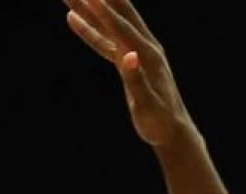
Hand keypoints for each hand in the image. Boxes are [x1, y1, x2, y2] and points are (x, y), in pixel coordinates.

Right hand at [62, 0, 195, 148]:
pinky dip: (89, 29)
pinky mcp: (127, 60)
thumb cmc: (160, 121)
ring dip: (89, 8)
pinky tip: (73, 19)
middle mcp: (143, 47)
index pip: (123, 29)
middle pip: (116, 15)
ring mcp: (135, 52)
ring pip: (108, 24)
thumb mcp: (147, 105)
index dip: (105, 13)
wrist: (172, 130)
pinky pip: (104, 40)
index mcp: (148, 55)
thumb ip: (137, 80)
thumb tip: (129, 56)